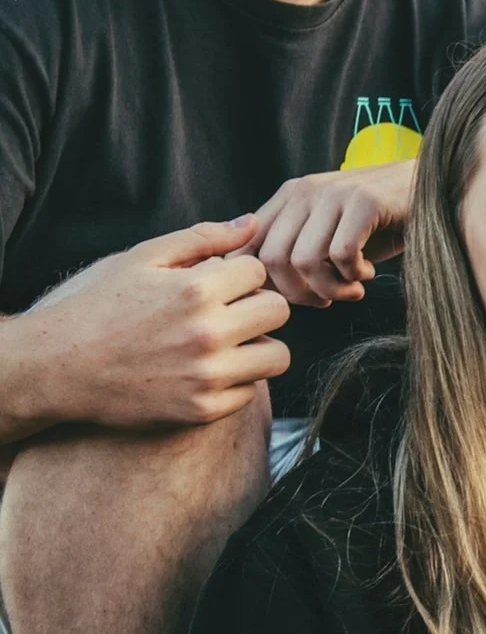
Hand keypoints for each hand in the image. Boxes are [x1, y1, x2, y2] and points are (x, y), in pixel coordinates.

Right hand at [10, 217, 290, 430]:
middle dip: (258, 306)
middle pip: (279, 311)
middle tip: (231, 312)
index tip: (219, 284)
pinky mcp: (202, 410)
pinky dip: (237, 380)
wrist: (59, 367)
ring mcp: (206, 376)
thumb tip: (252, 224)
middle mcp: (207, 334)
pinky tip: (207, 370)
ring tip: (228, 342)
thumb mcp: (144, 258)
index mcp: (196, 290)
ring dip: (258, 346)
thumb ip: (204, 238)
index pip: (259, 271)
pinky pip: (250, 391)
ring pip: (277, 356)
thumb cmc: (102, 305)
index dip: (240, 274)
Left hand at [242, 159, 414, 305]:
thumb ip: (293, 250)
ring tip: (350, 290)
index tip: (297, 297)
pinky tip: (367, 273)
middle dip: (297, 294)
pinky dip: (354, 275)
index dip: (264, 284)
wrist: (434, 192)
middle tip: (326, 300)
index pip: (247, 247)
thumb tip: (258, 290)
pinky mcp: (365, 201)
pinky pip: (342, 254)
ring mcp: (335, 192)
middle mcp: (305, 190)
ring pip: (304, 260)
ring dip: (329, 288)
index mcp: (289, 196)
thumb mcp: (328, 235)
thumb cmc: (379, 224)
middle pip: (271, 259)